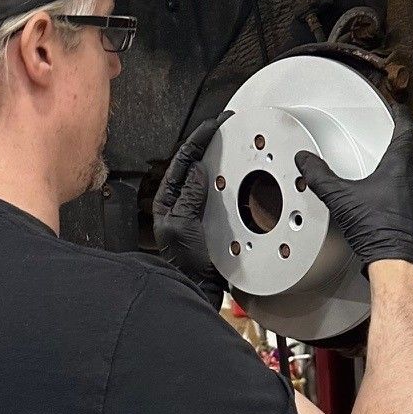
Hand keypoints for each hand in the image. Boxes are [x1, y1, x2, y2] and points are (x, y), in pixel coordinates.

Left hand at [153, 115, 227, 300]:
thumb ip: (189, 196)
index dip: (199, 138)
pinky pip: (225, 195)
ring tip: (236, 145)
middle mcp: (183, 202)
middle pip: (198, 163)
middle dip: (213, 143)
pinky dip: (234, 182)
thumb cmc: (183, 264)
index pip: (184, 159)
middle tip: (228, 127)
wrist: (196, 288)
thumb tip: (198, 168)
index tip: (214, 124)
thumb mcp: (183, 225)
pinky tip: (244, 177)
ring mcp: (199, 210)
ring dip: (225, 160)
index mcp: (169, 198)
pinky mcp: (214, 220)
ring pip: (212, 176)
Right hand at [295, 107, 412, 277]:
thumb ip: (320, 176)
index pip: (407, 126)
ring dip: (412, 167)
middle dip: (407, 140)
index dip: (401, 114)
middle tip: (394, 138)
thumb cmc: (377, 231)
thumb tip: (305, 161)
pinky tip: (403, 199)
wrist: (400, 263)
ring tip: (396, 171)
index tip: (397, 109)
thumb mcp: (341, 199)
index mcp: (402, 162)